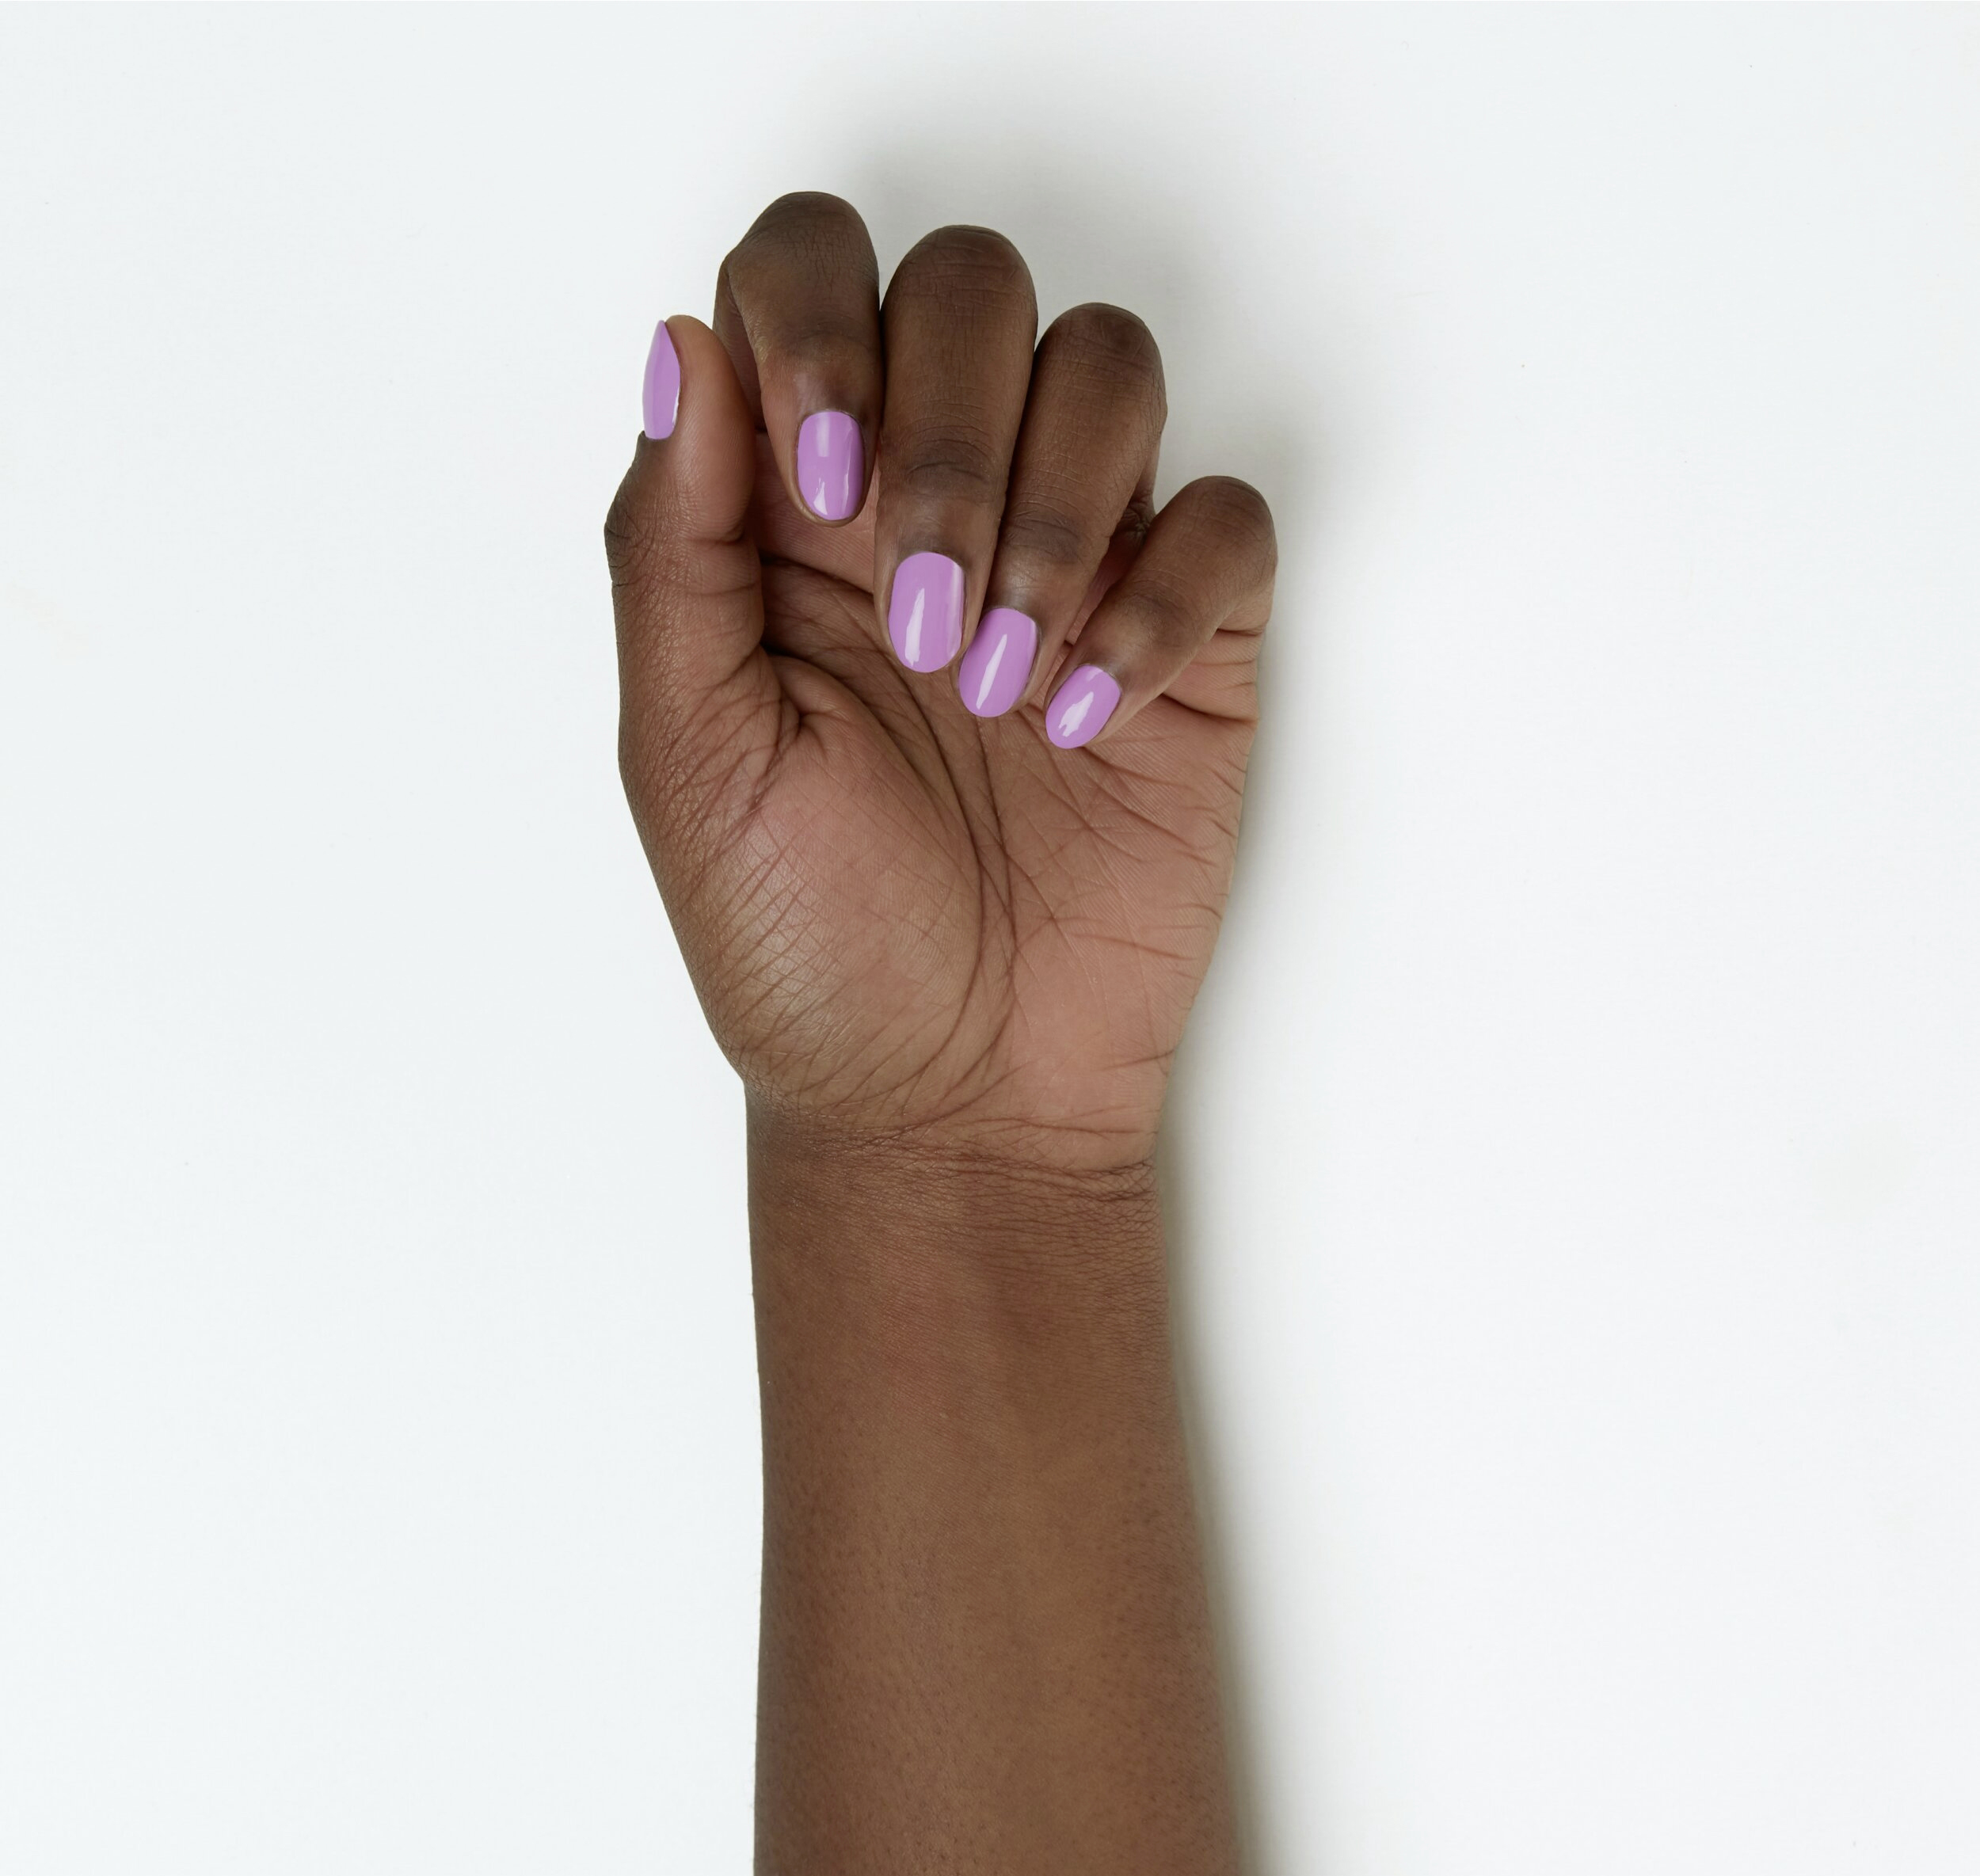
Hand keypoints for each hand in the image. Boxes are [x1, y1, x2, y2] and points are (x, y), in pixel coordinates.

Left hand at [606, 193, 1274, 1172]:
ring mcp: (1071, 565)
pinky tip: (1089, 719)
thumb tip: (686, 348)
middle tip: (921, 616)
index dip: (821, 313)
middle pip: (975, 290)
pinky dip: (1166, 595)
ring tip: (999, 682)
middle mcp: (931, 503)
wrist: (954, 1096)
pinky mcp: (1186, 645)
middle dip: (951, 430)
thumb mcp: (688, 761)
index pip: (804, 275)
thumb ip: (673, 553)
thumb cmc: (805, 945)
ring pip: (1110, 369)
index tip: (824, 473)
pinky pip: (1222, 521)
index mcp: (787, 517)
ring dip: (1059, 510)